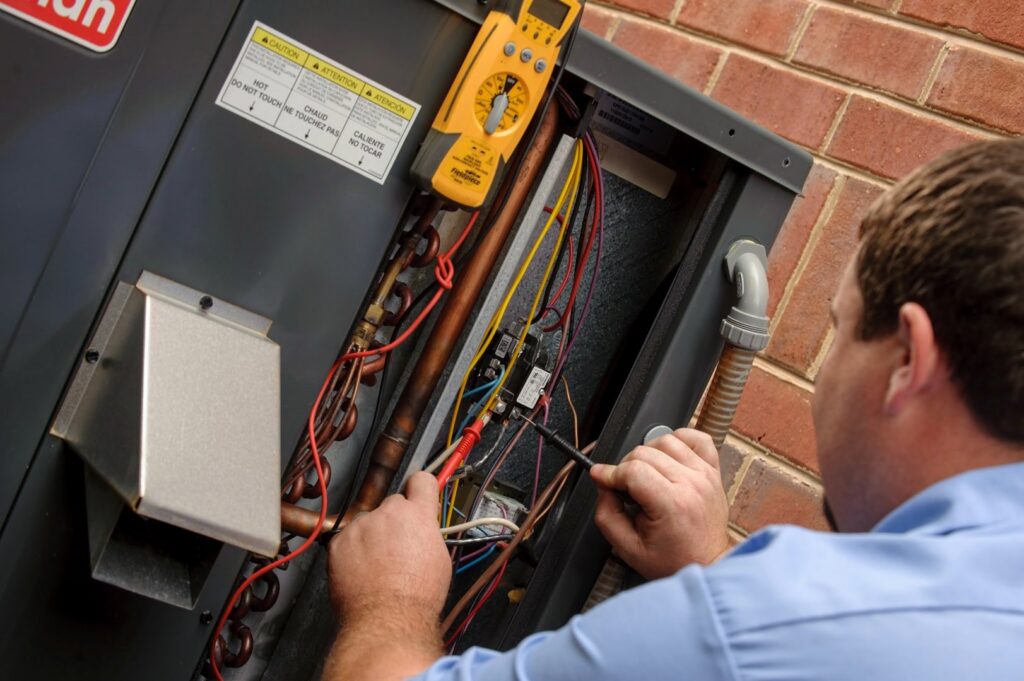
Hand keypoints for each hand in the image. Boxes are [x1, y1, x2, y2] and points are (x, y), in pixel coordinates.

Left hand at [327, 472, 451, 626]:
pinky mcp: (338, 542)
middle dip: (395, 521)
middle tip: (397, 548)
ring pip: (367, 523)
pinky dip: (351, 552)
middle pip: (392, 505)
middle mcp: (388, 513)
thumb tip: (423, 529)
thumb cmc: (417, 596)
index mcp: (417, 515)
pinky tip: (361, 572)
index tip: (417, 494)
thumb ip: (428, 534)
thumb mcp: (440, 559)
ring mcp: (360, 526)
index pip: (421, 480)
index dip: (420, 489)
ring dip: (371, 537)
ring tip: (377, 567)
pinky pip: (346, 540)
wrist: (387, 619)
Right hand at [590, 428, 729, 578]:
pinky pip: (696, 438)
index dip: (610, 473)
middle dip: (626, 467)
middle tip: (625, 487)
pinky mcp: (713, 471)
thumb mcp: (628, 548)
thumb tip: (603, 484)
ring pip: (666, 440)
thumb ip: (607, 515)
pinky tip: (669, 457)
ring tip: (646, 474)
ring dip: (649, 453)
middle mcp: (691, 484)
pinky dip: (679, 440)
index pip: (632, 470)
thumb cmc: (674, 560)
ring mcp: (705, 474)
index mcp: (672, 504)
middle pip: (645, 452)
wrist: (707, 565)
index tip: (601, 477)